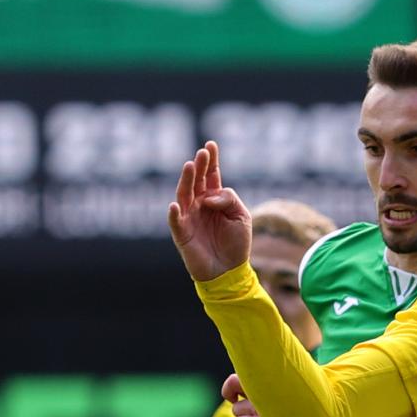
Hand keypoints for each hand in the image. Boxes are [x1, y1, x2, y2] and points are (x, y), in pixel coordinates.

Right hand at [166, 140, 250, 281]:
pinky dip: (174, 214)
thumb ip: (230, 199)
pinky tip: (175, 204)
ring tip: (190, 166)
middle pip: (197, 181)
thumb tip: (210, 196)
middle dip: (199, 166)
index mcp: (214, 199)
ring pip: (185, 195)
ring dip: (186, 181)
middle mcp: (199, 205)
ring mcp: (189, 218)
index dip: (211, 160)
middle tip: (202, 153)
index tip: (210, 145)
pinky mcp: (182, 234)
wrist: (229, 272)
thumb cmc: (236, 244)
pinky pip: (176, 222)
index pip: (211, 175)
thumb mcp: (242, 216)